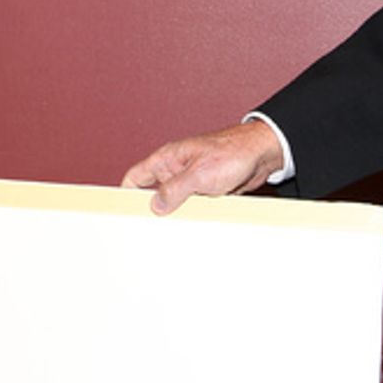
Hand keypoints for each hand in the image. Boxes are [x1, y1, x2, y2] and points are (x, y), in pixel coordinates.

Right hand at [120, 120, 283, 214]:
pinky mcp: (206, 190)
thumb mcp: (199, 174)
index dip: (126, 194)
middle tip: (150, 229)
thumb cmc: (231, 152)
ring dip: (176, 215)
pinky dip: (193, 216)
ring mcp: (190, 181)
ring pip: (174, 203)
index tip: (121, 212)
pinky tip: (195, 226)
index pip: (135, 177)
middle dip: (152, 210)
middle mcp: (175, 170)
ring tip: (175, 230)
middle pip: (153, 194)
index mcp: (167, 159)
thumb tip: (155, 206)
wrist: (261, 153)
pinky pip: (192, 207)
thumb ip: (174, 190)